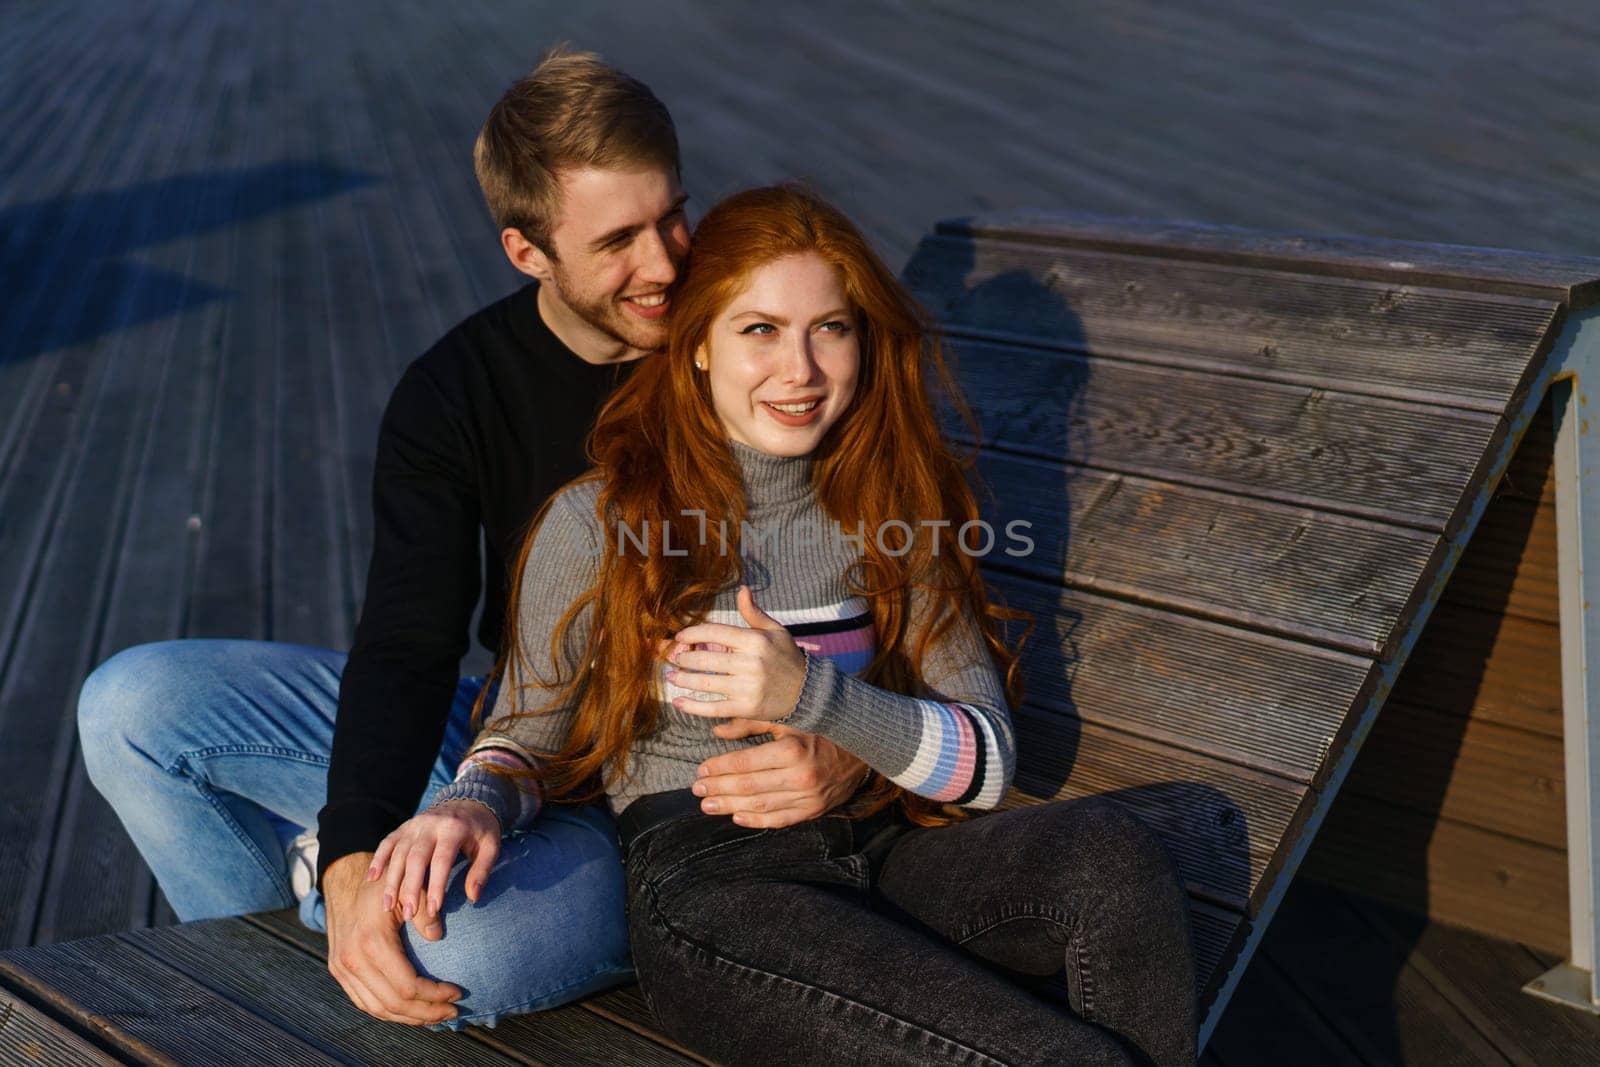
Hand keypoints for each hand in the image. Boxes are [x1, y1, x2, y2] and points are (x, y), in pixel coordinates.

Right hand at [323, 851, 460, 1024]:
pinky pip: (364, 1003)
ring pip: (378, 1009)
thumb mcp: (407, 887)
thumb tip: (438, 936)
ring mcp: (342, 969)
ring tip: (436, 1015)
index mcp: (371, 943)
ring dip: (409, 1018)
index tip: (457, 993)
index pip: (408, 986)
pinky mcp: (338, 971)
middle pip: (394, 1004)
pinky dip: (389, 1012)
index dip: (435, 995)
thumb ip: (425, 910)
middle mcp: (353, 961)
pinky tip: (410, 1010)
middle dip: (427, 1013)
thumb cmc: (382, 884)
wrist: (343, 880)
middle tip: (453, 1012)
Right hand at [369, 800, 500, 940]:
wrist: (469, 801)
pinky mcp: (404, 827)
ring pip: (398, 853)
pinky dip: (378, 860)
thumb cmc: (481, 831)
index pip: (442, 859)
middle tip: (408, 914)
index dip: (437, 885)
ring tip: (387, 907)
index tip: (434, 910)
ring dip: (391, 880)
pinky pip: (387, 843)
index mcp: (454, 828)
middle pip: (416, 858)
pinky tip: (371, 879)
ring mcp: (414, 825)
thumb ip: (482, 871)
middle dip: (410, 888)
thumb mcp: (491, 847)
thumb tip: (473, 897)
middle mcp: (430, 825)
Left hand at [665, 585, 807, 721]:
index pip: (715, 632)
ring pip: (706, 683)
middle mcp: (750, 663)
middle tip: (672, 658)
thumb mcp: (775, 631)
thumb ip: (754, 612)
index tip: (680, 637)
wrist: (807, 691)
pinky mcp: (746, 708)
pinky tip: (679, 702)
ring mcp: (747, 687)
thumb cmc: (787, 657)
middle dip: (684, 658)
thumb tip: (742, 589)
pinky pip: (714, 708)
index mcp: (755, 640)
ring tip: (671, 677)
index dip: (693, 633)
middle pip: (706, 658)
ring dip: (683, 680)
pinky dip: (693, 706)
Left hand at [694, 718, 869, 827]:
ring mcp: (808, 797)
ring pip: (759, 806)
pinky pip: (780, 820)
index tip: (701, 770)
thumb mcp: (787, 717)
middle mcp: (799, 777)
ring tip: (708, 805)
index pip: (744, 764)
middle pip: (747, 787)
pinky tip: (737, 817)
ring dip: (730, 806)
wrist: (863, 748)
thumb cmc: (820, 727)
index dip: (718, 768)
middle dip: (718, 788)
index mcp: (791, 750)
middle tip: (697, 790)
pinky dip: (756, 821)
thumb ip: (750, 722)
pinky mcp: (814, 810)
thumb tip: (717, 730)